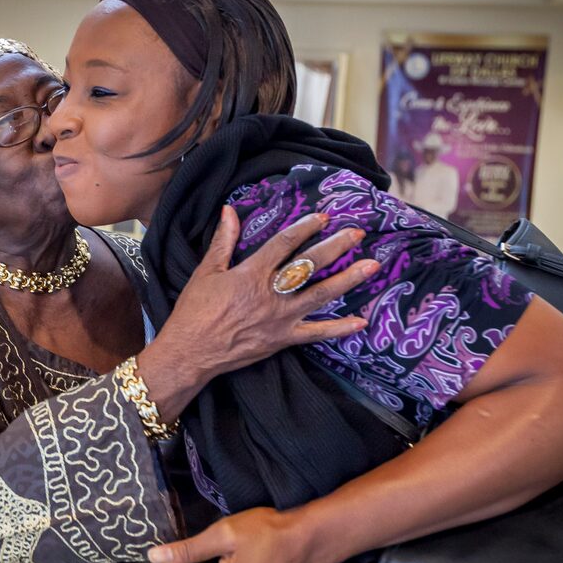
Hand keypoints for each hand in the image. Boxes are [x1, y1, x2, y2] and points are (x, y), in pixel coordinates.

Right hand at [151, 206, 377, 386]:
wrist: (190, 352)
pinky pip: (316, 334)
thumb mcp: (206, 272)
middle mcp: (271, 293)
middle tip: (357, 234)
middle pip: (310, 265)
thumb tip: (229, 210)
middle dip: (336, 247)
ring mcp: (281, 318)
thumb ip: (223, 241)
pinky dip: (339, 329)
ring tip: (372, 266)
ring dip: (348, 279)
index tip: (324, 217)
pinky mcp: (283, 339)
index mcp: (252, 274)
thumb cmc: (194, 311)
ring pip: (321, 295)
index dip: (306, 227)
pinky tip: (361, 322)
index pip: (285, 243)